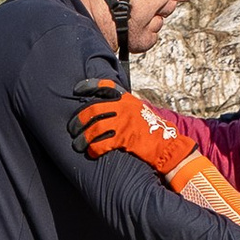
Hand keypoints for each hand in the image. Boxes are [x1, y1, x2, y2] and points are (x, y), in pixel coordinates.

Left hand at [68, 75, 194, 175]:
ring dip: (82, 138)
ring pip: (94, 128)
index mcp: (127, 99)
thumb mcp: (139, 110)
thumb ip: (123, 107)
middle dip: (78, 120)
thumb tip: (103, 107)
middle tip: (72, 129)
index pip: (104, 86)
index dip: (88, 87)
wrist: (168, 145)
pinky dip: (94, 149)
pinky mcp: (125, 138)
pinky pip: (102, 143)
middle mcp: (124, 107)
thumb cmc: (152, 130)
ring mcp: (124, 122)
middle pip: (92, 110)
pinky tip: (91, 153)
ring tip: (77, 145)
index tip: (76, 90)